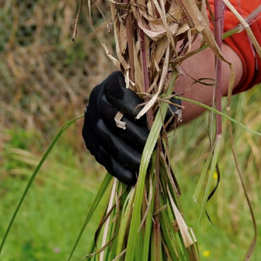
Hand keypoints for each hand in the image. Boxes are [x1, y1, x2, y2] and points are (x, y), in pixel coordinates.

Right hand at [82, 71, 180, 185]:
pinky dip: (117, 168)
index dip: (127, 104)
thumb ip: (164, 103)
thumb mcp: (159, 96)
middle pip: (109, 118)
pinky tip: (132, 177)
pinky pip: (101, 156)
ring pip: (105, 139)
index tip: (144, 117)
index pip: (114, 90)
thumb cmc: (151, 99)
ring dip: (125, 154)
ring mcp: (90, 121)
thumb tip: (170, 116)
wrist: (134, 108)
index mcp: (111, 83)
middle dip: (131, 134)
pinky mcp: (90, 141)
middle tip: (151, 146)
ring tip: (144, 165)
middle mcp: (95, 100)